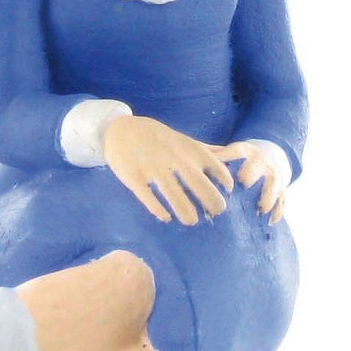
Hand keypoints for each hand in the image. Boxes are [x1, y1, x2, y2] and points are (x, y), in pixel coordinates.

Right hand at [102, 115, 234, 224]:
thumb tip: (229, 154)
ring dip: (186, 211)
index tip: (227, 192)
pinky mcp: (134, 177)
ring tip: (191, 221)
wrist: (120, 130)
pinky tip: (166, 218)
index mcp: (186, 148)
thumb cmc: (156, 137)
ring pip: (174, 194)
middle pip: (198, 184)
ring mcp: (152, 168)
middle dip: (211, 201)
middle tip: (216, 213)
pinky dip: (159, 210)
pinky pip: (149, 198)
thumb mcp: (182, 139)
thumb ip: (204, 149)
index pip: (214, 166)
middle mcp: (173, 158)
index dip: (224, 181)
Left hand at [207, 141, 285, 222]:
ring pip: (274, 186)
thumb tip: (189, 161)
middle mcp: (262, 162)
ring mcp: (274, 177)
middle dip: (252, 175)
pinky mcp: (281, 191)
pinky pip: (282, 201)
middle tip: (244, 184)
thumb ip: (214, 156)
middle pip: (259, 168)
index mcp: (246, 151)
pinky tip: (270, 222)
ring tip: (260, 209)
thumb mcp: (230, 152)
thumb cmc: (240, 160)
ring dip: (268, 197)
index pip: (237, 151)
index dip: (227, 157)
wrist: (267, 160)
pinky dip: (277, 211)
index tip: (219, 165)